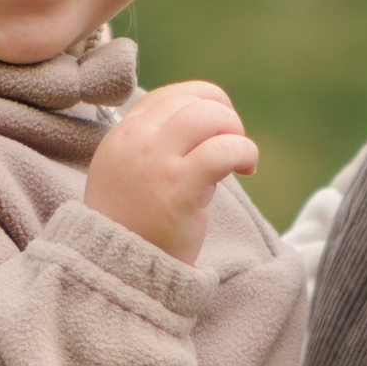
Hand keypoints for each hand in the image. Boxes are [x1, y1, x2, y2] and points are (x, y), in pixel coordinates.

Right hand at [84, 82, 256, 263]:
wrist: (119, 270)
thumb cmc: (136, 224)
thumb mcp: (132, 171)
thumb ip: (158, 143)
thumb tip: (209, 120)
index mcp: (123, 134)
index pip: (170, 95)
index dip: (204, 104)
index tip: (217, 131)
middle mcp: (134, 141)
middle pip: (194, 101)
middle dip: (225, 118)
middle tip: (232, 148)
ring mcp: (154, 162)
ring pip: (209, 116)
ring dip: (236, 132)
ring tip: (241, 159)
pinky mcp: (177, 188)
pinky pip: (223, 150)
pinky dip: (244, 152)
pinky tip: (247, 168)